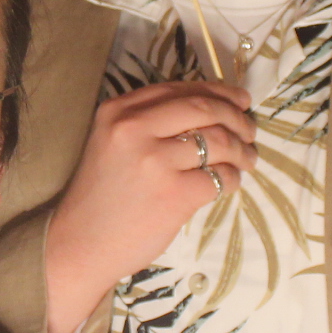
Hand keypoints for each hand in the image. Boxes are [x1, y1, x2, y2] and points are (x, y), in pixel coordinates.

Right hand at [41, 81, 255, 332]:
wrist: (80, 243)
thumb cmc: (100, 195)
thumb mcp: (111, 142)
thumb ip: (149, 122)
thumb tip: (212, 109)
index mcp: (118, 110)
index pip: (181, 89)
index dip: (218, 91)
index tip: (239, 100)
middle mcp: (135, 129)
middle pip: (205, 108)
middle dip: (237, 117)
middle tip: (250, 130)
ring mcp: (155, 161)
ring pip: (219, 142)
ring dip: (243, 150)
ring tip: (248, 159)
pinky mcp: (174, 194)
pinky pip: (220, 178)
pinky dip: (234, 179)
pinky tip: (231, 183)